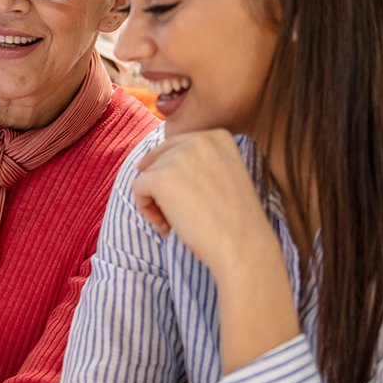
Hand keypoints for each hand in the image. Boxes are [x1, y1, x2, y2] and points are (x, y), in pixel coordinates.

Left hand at [131, 129, 281, 279]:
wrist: (243, 246)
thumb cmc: (235, 221)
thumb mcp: (225, 176)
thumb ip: (200, 162)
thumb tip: (151, 162)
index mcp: (218, 137)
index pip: (178, 148)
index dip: (176, 177)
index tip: (190, 200)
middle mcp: (199, 140)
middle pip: (161, 160)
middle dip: (164, 189)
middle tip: (180, 215)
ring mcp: (179, 156)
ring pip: (148, 175)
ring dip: (157, 202)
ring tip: (176, 224)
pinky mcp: (161, 177)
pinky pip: (138, 188)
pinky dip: (146, 210)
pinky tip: (166, 227)